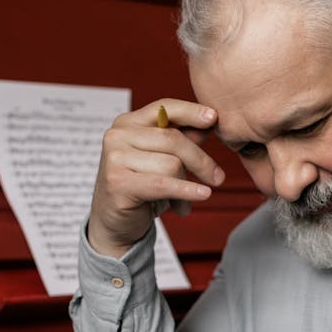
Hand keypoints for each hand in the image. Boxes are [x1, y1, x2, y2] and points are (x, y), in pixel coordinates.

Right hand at [87, 98, 223, 256]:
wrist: (113, 223)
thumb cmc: (140, 189)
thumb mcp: (161, 160)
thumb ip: (181, 140)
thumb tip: (209, 121)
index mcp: (127, 123)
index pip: (164, 108)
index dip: (191, 111)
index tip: (214, 117)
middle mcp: (117, 136)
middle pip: (174, 139)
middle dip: (201, 160)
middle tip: (217, 178)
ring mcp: (115, 158)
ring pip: (171, 164)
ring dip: (187, 187)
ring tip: (185, 202)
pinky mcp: (118, 183)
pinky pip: (164, 184)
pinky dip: (187, 190)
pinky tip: (202, 194)